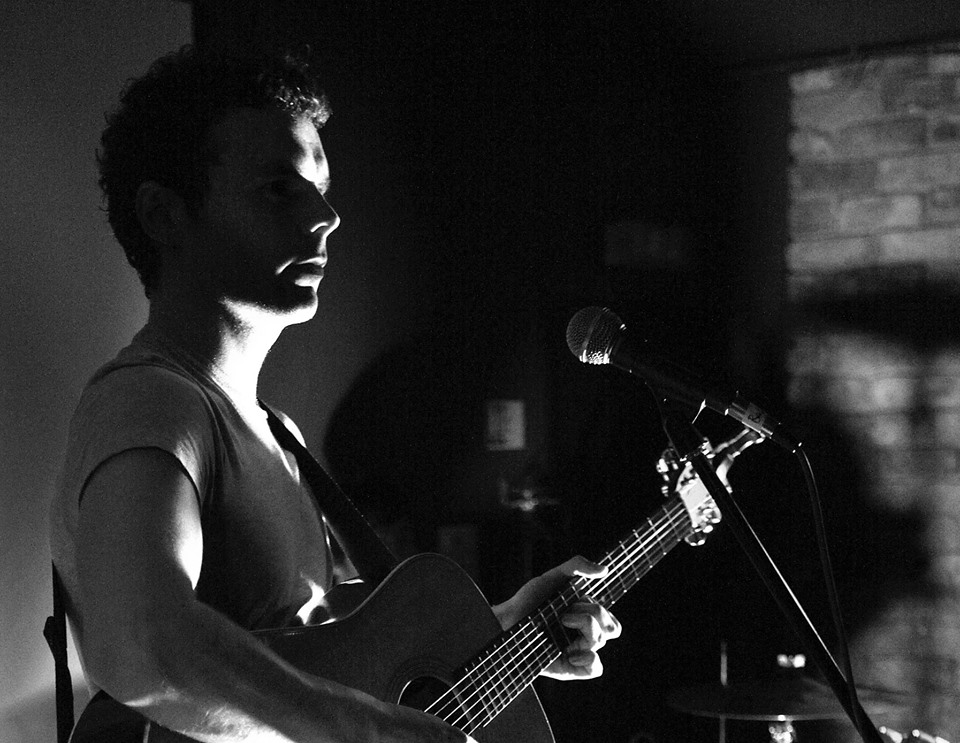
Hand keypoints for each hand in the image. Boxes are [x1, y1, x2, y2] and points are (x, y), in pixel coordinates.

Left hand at [492, 556, 620, 680]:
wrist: (507, 620)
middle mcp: (584, 636)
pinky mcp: (569, 668)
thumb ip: (578, 565)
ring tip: (560, 622)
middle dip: (593, 615)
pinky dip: (589, 658)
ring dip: (584, 626)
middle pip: (611, 629)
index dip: (601, 610)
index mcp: (586, 618)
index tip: (579, 601)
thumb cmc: (529, 600)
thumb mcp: (553, 577)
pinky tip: (570, 652)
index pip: (611, 620)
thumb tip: (605, 570)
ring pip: (600, 642)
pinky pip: (596, 669)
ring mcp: (577, 652)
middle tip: (566, 612)